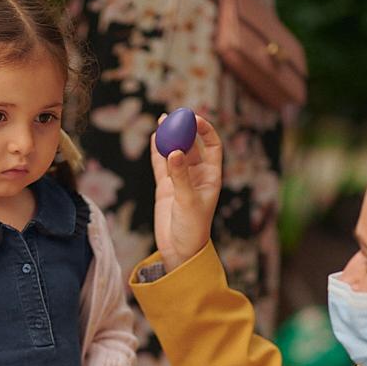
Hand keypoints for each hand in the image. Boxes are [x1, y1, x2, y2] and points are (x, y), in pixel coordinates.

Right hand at [150, 113, 222, 272]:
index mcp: (211, 176)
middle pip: (191, 146)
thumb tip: (174, 152)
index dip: (205, 130)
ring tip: (161, 121)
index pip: (212, 146)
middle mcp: (197, 175)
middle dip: (184, 130)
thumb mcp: (188, 201)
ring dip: (169, 138)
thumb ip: (180, 176)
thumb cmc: (192, 228)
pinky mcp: (165, 187)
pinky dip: (158, 152)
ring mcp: (180, 180)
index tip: (194, 118)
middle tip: (174, 116)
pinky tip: (155, 138)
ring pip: (175, 153)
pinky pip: (161, 165)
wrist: (178, 249)